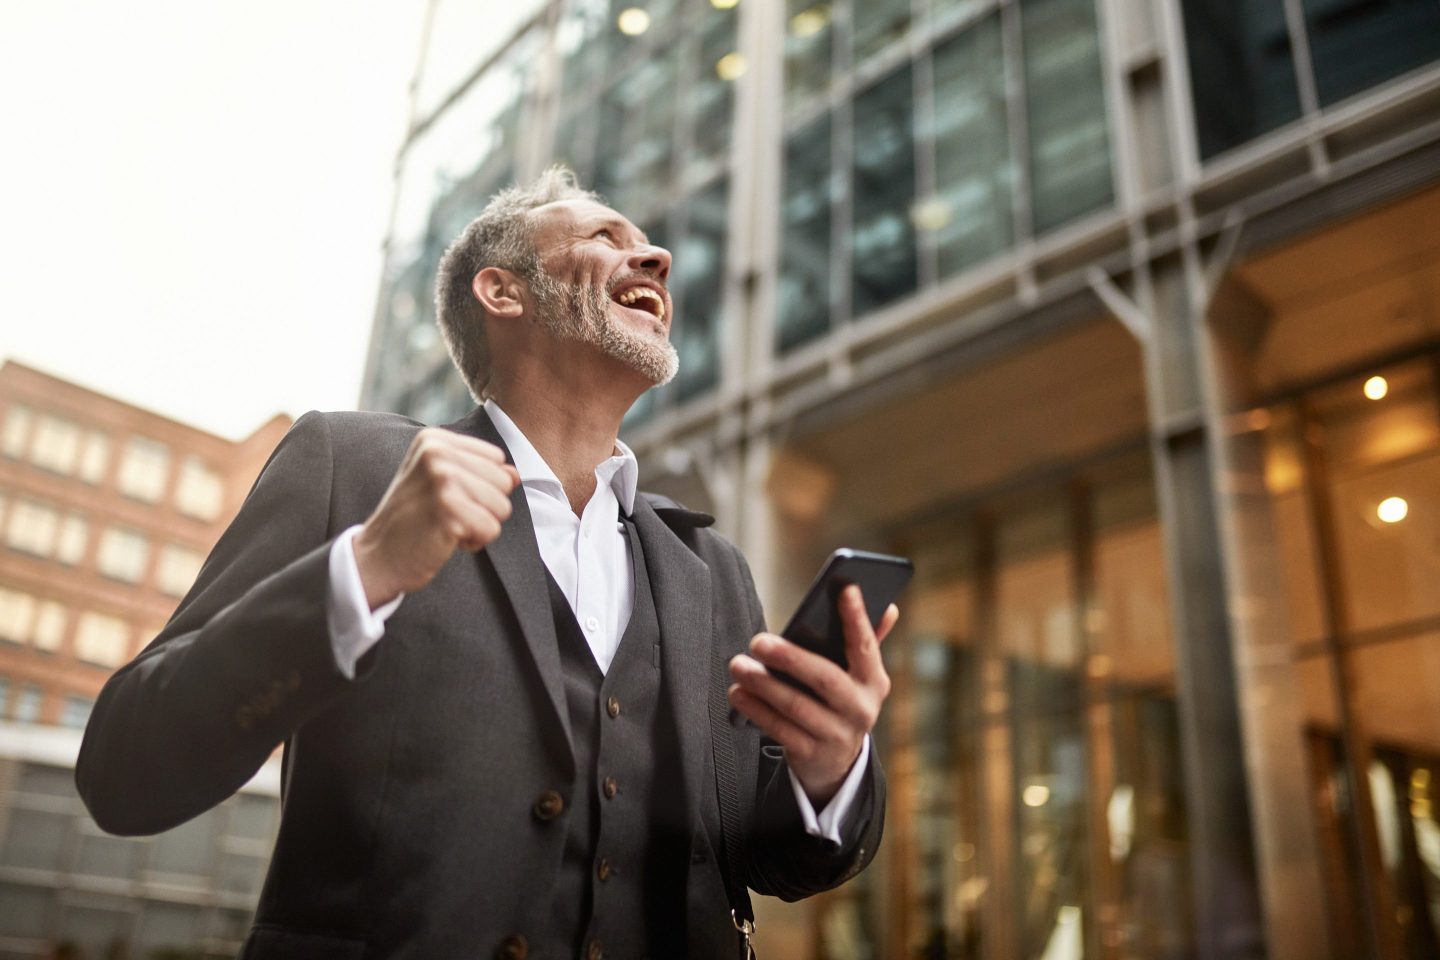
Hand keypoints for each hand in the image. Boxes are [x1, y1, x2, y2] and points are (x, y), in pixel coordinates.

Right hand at [354, 428, 519, 608]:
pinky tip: (447, 540)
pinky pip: (491, 529)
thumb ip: (480, 472)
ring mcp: (442, 479)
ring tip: (446, 526)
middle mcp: (437, 453)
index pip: (497, 459)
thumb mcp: (442, 484)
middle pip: (503, 482)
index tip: (447, 497)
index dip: (482, 486)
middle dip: (484, 507)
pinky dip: (475, 542)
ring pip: (502, 507)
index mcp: (434, 440)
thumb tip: (515, 475)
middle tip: (446, 515)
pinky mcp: (448, 510)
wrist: (377, 556)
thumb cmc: (414, 519)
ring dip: (480, 526)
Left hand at [728, 585, 898, 807]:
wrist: (836, 763)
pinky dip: (755, 709)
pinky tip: (738, 693)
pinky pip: (779, 729)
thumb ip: (867, 643)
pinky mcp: (811, 753)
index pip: (866, 645)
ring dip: (762, 684)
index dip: (857, 618)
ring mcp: (836, 734)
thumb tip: (889, 608)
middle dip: (789, 658)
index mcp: (873, 681)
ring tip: (739, 665)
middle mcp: (860, 708)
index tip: (845, 589)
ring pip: (795, 706)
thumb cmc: (840, 703)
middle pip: (824, 678)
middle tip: (758, 641)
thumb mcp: (858, 678)